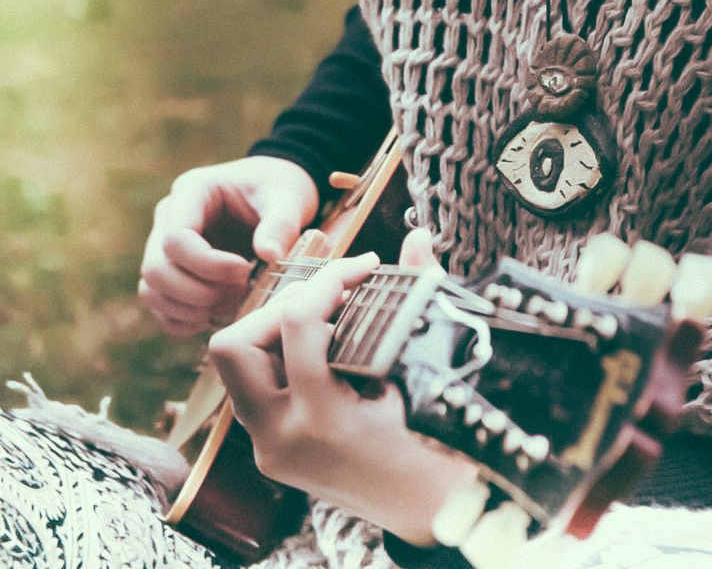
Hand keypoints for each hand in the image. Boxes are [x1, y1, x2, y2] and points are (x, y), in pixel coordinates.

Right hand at [139, 155, 318, 336]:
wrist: (274, 194)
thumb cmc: (278, 190)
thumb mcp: (287, 198)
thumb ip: (280, 224)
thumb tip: (270, 256)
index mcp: (192, 190)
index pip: (175, 239)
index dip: (207, 265)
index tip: (245, 271)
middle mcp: (169, 217)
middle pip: (155, 269)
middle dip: (198, 292)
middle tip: (240, 290)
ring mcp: (163, 245)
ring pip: (152, 291)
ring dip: (190, 308)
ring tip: (233, 301)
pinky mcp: (171, 271)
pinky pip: (160, 307)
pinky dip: (184, 321)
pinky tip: (217, 315)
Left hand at [209, 228, 476, 544]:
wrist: (433, 511)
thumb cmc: (438, 443)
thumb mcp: (428, 370)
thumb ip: (418, 292)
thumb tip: (418, 237)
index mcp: (322, 419)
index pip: (298, 322)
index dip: (332, 278)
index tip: (367, 267)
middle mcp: (282, 437)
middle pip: (236, 345)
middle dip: (282, 307)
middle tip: (331, 298)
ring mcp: (270, 448)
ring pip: (236, 366)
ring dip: (274, 332)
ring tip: (327, 321)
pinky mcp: (271, 451)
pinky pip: (255, 387)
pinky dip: (282, 358)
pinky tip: (325, 351)